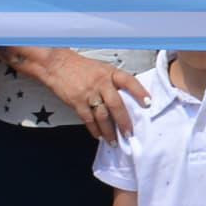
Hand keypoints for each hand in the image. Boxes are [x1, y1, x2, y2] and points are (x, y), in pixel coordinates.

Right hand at [21, 50, 139, 142]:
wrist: (57, 64)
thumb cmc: (81, 67)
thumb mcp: (102, 69)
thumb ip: (114, 82)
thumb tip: (128, 99)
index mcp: (110, 73)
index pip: (129, 81)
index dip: (140, 92)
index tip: (148, 103)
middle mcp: (101, 83)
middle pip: (116, 104)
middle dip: (124, 121)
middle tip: (129, 133)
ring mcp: (88, 93)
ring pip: (102, 116)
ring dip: (109, 131)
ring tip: (114, 141)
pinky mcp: (77, 102)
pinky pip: (88, 119)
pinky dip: (94, 129)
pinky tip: (99, 135)